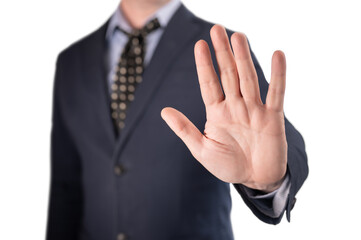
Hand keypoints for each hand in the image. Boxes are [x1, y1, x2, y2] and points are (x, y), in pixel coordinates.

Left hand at [161, 25, 286, 192]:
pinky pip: (276, 93)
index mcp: (217, 112)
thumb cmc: (228, 165)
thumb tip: (164, 110)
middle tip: (218, 29)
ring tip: (238, 36)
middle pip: (228, 74)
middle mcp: (235, 106)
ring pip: (248, 78)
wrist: (255, 180)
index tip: (199, 44)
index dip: (204, 65)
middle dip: (222, 53)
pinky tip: (277, 55)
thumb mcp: (201, 149)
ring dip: (243, 57)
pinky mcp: (273, 117)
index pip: (209, 83)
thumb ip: (185, 129)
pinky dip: (278, 75)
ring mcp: (254, 110)